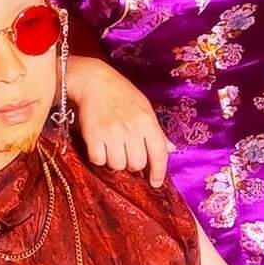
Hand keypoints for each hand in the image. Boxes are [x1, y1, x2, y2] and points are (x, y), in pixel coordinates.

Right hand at [66, 55, 168, 187]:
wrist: (93, 81)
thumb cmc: (121, 93)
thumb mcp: (144, 108)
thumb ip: (157, 131)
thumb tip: (170, 149)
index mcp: (147, 121)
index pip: (159, 153)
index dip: (159, 172)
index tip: (155, 183)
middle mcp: (131, 128)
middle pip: (136, 164)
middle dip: (132, 165)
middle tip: (126, 155)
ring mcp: (111, 133)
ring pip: (117, 165)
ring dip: (114, 162)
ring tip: (111, 149)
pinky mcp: (93, 136)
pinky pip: (98, 160)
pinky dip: (98, 158)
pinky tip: (99, 147)